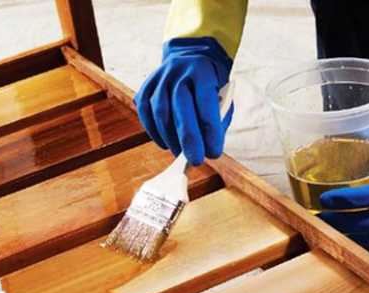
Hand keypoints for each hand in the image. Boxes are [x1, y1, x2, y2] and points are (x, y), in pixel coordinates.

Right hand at [134, 37, 232, 164]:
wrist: (192, 55)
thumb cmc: (211, 83)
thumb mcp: (223, 95)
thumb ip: (216, 119)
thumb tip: (206, 149)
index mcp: (202, 70)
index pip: (206, 102)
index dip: (210, 130)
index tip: (213, 153)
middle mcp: (178, 70)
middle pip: (180, 107)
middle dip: (188, 138)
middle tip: (195, 161)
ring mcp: (159, 78)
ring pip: (161, 112)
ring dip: (171, 138)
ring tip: (181, 154)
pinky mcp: (145, 87)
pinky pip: (145, 113)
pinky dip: (155, 132)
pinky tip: (166, 144)